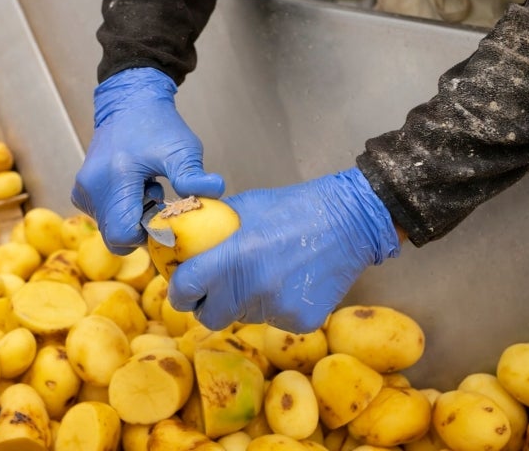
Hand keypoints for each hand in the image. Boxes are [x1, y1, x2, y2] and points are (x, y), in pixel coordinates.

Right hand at [71, 67, 224, 253]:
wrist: (130, 103)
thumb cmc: (158, 126)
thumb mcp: (181, 149)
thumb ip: (193, 175)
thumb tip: (216, 189)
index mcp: (115, 179)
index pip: (122, 235)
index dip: (146, 235)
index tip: (164, 216)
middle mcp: (92, 189)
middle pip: (117, 235)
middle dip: (140, 227)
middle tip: (158, 201)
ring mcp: (82, 191)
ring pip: (110, 228)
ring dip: (132, 218)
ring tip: (148, 189)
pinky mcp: (81, 192)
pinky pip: (103, 216)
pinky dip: (121, 210)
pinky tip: (135, 189)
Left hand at [168, 167, 400, 332]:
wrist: (349, 222)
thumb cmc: (293, 207)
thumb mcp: (244, 207)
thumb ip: (210, 226)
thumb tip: (180, 236)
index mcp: (234, 258)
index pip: (185, 290)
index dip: (179, 291)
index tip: (182, 287)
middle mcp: (253, 289)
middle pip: (210, 317)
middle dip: (208, 305)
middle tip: (216, 289)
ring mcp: (279, 309)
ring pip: (244, 317)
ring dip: (244, 302)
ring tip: (264, 274)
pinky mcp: (301, 321)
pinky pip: (273, 320)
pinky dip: (274, 307)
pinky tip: (288, 281)